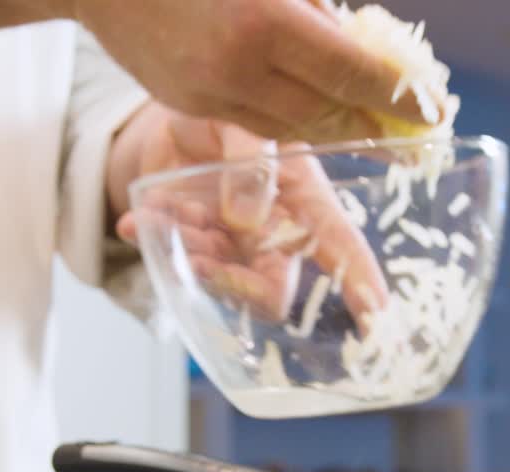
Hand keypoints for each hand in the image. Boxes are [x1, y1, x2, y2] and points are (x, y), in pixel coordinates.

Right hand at [75, 0, 433, 143]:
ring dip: (340, 130)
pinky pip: (257, 123)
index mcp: (264, 19)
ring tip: (377, 129)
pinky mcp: (189, 103)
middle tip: (417, 132)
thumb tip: (362, 45)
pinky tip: (321, 115)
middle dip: (377, 126)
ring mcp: (209, 92)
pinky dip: (296, 121)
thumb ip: (317, 5)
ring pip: (294, 128)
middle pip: (328, 114)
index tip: (436, 112)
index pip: (352, 73)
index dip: (400, 97)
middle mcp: (238, 67)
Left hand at [112, 105, 388, 326]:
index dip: (360, 280)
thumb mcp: (242, 124)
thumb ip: (250, 163)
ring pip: (219, 280)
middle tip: (201, 261)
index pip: (340, 245)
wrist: (172, 119)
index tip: (373, 317)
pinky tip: (135, 221)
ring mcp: (235, 247)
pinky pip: (177, 265)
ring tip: (165, 213)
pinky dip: (154, 242)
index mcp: (304, 199)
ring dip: (188, 253)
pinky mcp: (197, 249)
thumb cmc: (227, 117)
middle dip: (234, 283)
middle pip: (273, 289)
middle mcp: (275, 233)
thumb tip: (247, 220)